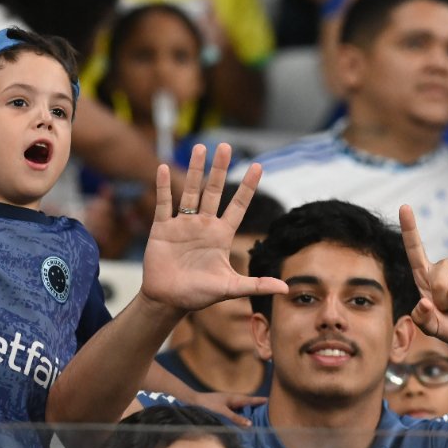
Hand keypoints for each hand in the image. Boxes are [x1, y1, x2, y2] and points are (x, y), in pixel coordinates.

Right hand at [139, 144, 287, 313]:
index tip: (258, 166)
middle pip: (214, 191)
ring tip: (200, 148)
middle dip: (219, 169)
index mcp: (221, 235)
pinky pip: (164, 204)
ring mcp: (183, 225)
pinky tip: (163, 168)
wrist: (168, 300)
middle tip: (225, 146)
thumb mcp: (229, 288)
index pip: (238, 206)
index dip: (247, 187)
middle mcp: (204, 225)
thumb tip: (285, 288)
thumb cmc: (198, 295)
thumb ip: (255, 284)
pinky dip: (163, 187)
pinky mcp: (163, 228)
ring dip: (194, 170)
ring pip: (190, 192)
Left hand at [183, 390, 266, 428]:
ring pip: (242, 407)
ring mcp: (228, 403)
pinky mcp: (223, 407)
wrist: (194, 401)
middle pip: (248, 402)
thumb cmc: (208, 405)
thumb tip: (250, 424)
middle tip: (268, 410)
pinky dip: (241, 414)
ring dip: (249, 410)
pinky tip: (242, 419)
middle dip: (257, 405)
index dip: (260, 401)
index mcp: (235, 398)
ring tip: (258, 416)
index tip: (271, 400)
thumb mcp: (223, 412)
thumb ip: (236, 418)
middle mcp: (233, 399)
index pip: (251, 400)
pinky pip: (236, 410)